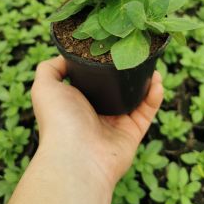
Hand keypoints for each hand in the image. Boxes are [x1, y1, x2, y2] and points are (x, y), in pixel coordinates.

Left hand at [31, 55, 163, 190]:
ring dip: (146, 81)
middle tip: (138, 55)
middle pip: (117, 86)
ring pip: (136, 97)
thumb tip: (65, 57)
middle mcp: (97, 110)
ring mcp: (116, 122)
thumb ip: (50, 68)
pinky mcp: (133, 132)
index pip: (94, 78)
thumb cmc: (59, 119)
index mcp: (78, 100)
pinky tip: (158, 82)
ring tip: (152, 65)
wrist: (77, 156)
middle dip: (128, 71)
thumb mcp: (45, 86)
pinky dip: (154, 96)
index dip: (104, 63)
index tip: (114, 47)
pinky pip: (147, 111)